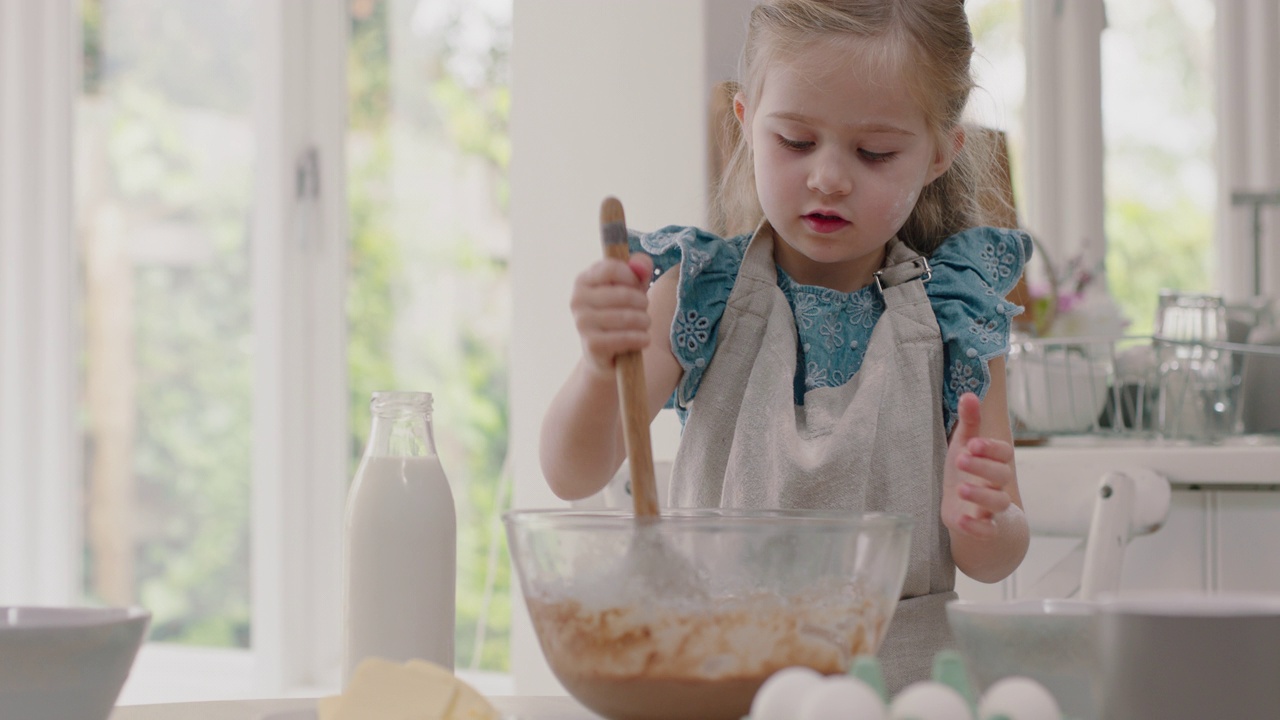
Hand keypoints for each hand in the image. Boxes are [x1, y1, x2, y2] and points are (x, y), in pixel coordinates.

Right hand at [570, 253, 654, 376]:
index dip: (632, 277)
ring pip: (628, 317)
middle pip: (624, 294)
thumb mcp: (630, 288)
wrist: (604, 354)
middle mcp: (577, 300)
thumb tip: (642, 264)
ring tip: (644, 325)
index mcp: (583, 280)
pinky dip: (641, 338)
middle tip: (644, 310)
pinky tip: (643, 339)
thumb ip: (639, 270)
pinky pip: (626, 337)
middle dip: (643, 303)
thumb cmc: (618, 314)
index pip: (611, 268)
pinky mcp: (592, 345)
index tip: (637, 287)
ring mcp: (582, 323)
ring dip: (644, 322)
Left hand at [942, 392, 1016, 537]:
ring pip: (998, 502)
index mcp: (994, 463)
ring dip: (981, 495)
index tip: (973, 443)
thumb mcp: (964, 446)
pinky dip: (977, 527)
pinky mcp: (983, 528)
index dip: (992, 448)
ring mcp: (991, 508)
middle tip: (961, 459)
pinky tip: (961, 520)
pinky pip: (988, 531)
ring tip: (960, 488)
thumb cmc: (967, 473)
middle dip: (983, 467)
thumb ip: (969, 423)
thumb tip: (969, 394)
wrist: (967, 512)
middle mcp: (996, 484)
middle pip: (1001, 476)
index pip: (1005, 453)